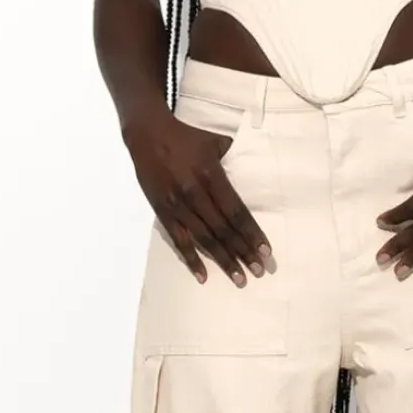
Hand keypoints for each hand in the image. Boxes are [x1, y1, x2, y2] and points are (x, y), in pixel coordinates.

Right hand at [124, 111, 272, 286]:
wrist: (146, 134)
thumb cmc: (185, 136)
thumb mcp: (214, 142)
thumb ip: (233, 158)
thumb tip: (252, 169)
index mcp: (211, 175)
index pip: (236, 211)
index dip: (252, 233)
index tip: (266, 251)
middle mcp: (195, 193)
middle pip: (224, 229)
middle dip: (243, 252)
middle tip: (260, 271)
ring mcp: (177, 205)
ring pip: (204, 239)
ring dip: (223, 260)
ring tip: (239, 278)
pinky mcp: (163, 212)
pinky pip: (179, 240)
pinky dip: (191, 259)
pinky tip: (203, 276)